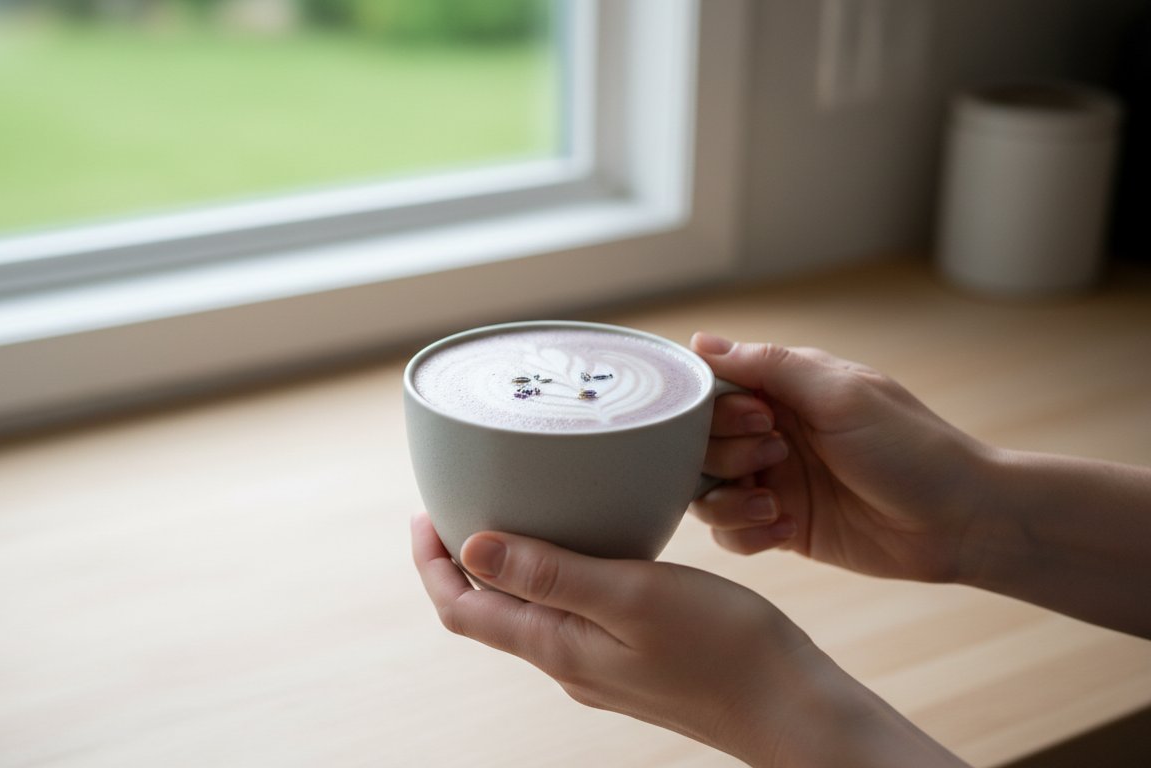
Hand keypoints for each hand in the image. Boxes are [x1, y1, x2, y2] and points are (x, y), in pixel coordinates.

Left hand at [411, 515, 966, 766]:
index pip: (461, 608)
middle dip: (461, 559)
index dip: (430, 563)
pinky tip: (585, 542)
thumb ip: (550, 573)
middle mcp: (567, 661)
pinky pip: (571, 611)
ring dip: (508, 565)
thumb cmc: (723, 649)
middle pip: (486, 610)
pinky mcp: (631, 657)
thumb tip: (470, 548)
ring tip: (514, 511)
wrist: (790, 706)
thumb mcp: (631, 595)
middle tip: (459, 500)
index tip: (424, 512)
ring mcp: (598, 663)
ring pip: (529, 611)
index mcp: (556, 646)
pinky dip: (555, 573)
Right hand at [691, 334, 990, 582]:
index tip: (758, 419)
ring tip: (773, 505)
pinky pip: (729, 534)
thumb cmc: (911, 447)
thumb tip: (698, 340)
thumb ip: (768, 365)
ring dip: (729, 501)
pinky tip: (786, 528)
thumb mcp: (840, 393)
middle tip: (778, 456)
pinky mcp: (780, 526)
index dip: (717, 410)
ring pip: (705, 492)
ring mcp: (773, 482)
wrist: (961, 520)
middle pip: (699, 443)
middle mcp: (769, 433)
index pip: (711, 390)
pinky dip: (746, 534)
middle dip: (725, 454)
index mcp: (783, 390)